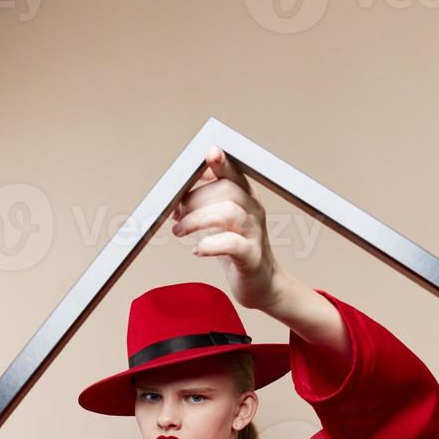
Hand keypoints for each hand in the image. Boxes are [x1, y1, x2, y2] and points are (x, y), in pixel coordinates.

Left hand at [171, 144, 284, 311]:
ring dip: (196, 220)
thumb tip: (182, 185)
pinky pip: (232, 244)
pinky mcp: (251, 257)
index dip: (222, 162)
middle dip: (195, 198)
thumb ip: (207, 200)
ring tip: (179, 231)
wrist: (262, 284)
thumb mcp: (223, 220)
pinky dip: (210, 245)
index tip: (207, 154)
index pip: (234, 172)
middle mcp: (253, 211)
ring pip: (228, 212)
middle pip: (226, 190)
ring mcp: (254, 234)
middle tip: (176, 213)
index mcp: (246, 197)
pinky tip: (197, 250)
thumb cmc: (238, 249)